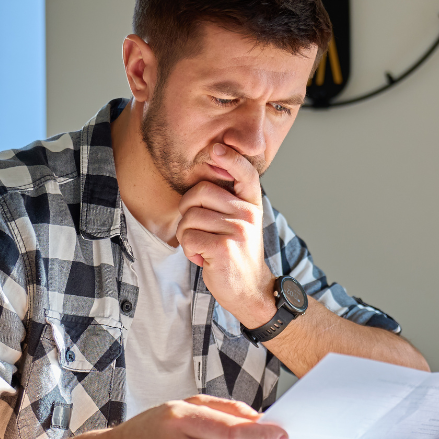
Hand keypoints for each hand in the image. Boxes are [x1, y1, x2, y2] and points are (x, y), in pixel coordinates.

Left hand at [177, 143, 276, 326]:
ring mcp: (237, 230)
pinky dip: (189, 251)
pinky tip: (203, 259)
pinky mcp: (224, 247)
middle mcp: (247, 214)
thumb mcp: (240, 223)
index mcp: (251, 204)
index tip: (217, 148)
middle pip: (199, 192)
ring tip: (204, 248)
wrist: (250, 290)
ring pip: (189, 217)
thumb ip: (227, 202)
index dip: (231, 158)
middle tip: (199, 231)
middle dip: (187, 212)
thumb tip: (205, 176)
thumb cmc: (237, 254)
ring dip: (187, 236)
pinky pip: (188, 237)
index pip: (245, 173)